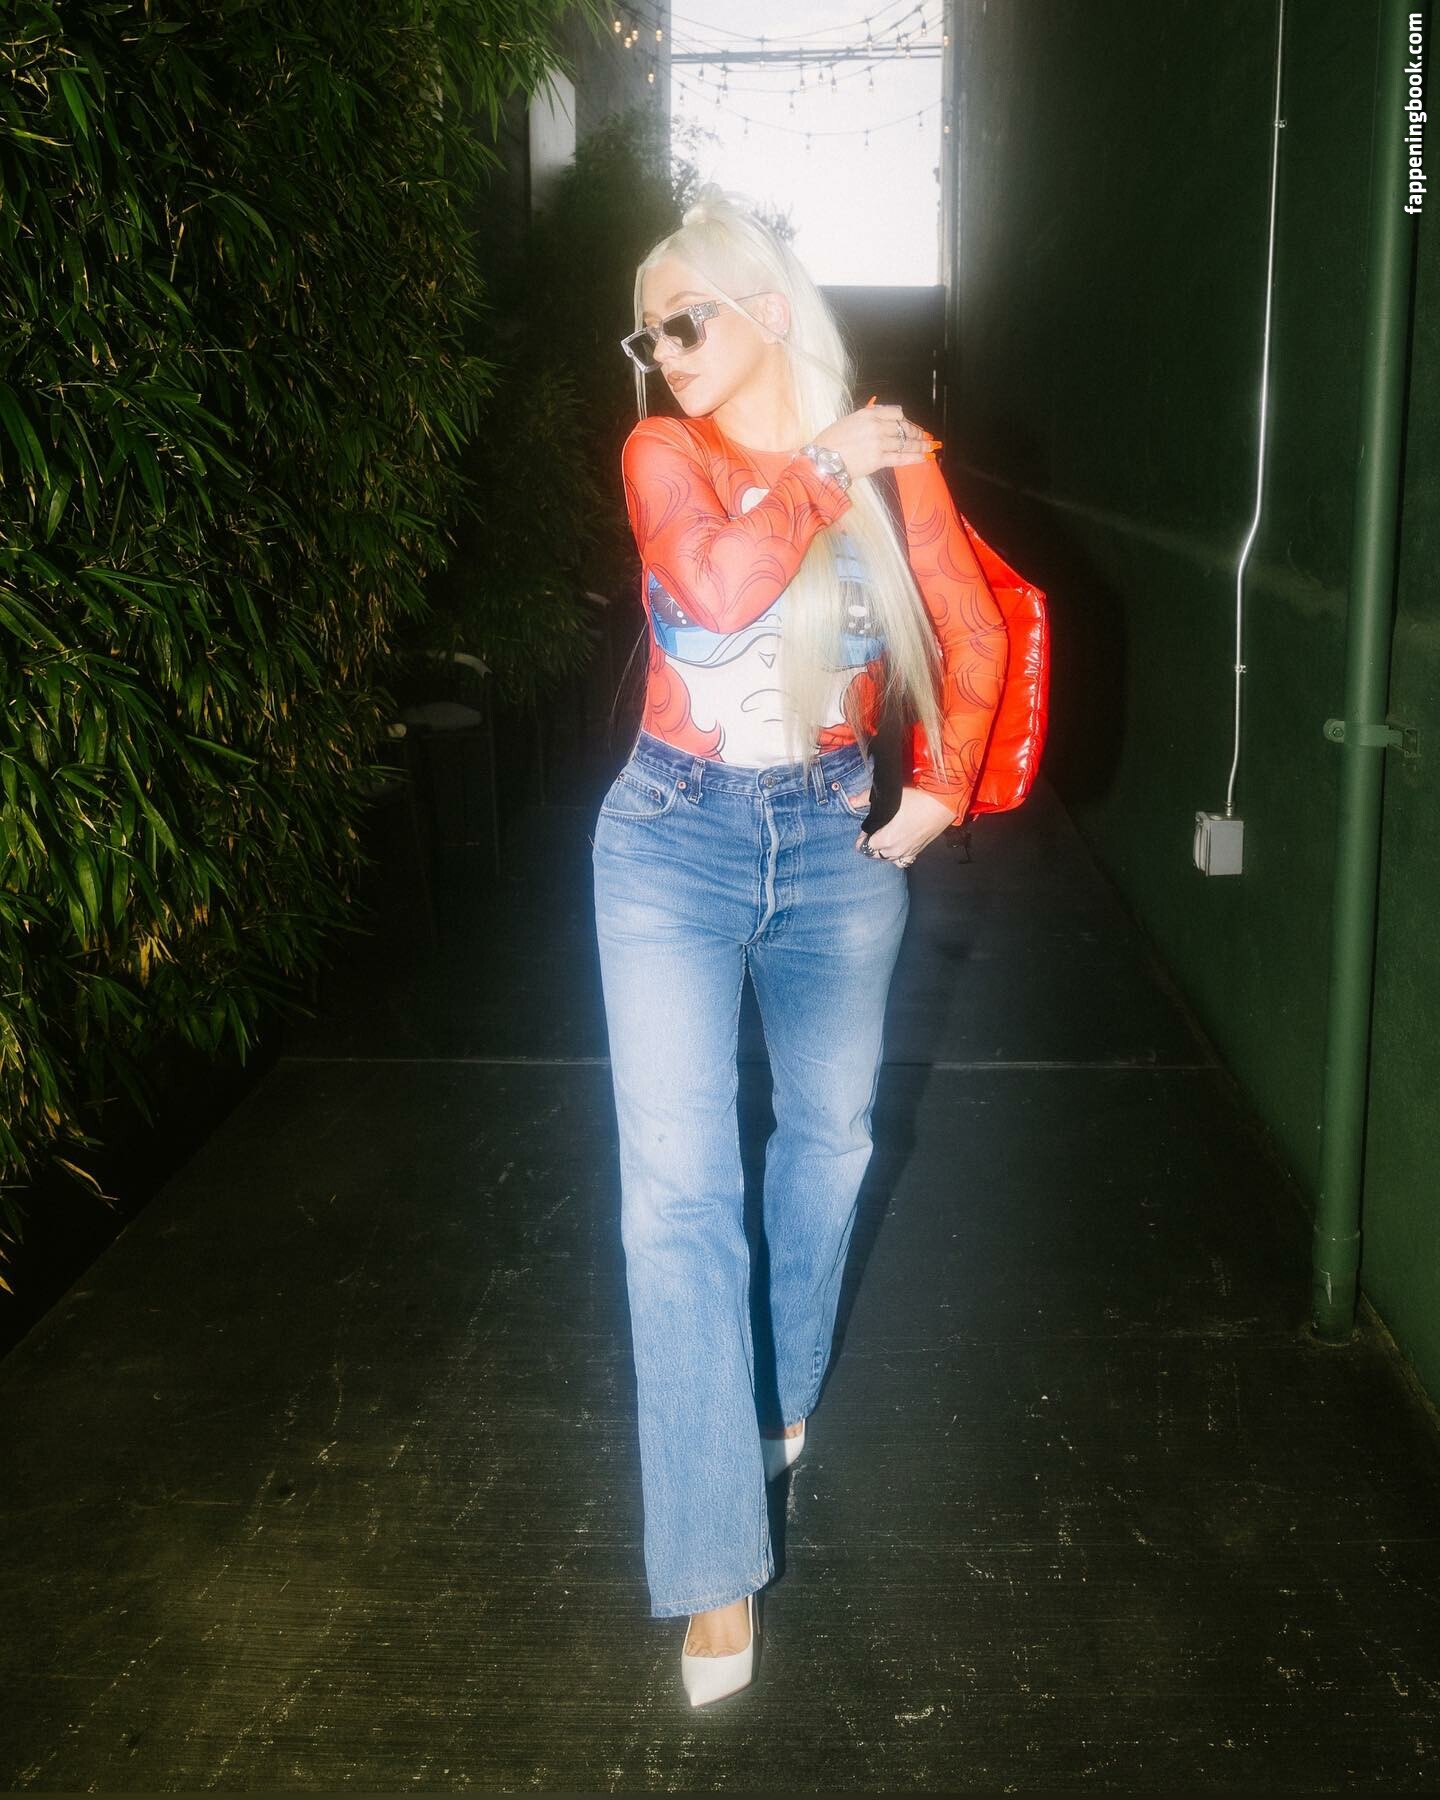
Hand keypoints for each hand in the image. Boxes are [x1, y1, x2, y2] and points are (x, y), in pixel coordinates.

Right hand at [812, 403, 938, 482]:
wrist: (822, 460)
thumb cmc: (829, 441)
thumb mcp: (848, 421)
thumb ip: (867, 419)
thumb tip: (881, 420)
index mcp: (868, 414)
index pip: (896, 412)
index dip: (905, 419)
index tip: (908, 424)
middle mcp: (876, 426)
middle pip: (903, 427)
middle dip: (916, 432)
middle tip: (924, 436)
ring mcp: (879, 443)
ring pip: (905, 442)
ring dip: (920, 445)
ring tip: (930, 447)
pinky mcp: (878, 460)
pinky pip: (901, 458)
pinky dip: (914, 458)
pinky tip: (924, 458)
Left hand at [856, 786, 956, 865]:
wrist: (942, 804)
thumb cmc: (915, 800)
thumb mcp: (888, 798)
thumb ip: (866, 799)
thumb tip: (851, 801)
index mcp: (884, 841)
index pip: (863, 846)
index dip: (862, 836)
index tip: (867, 827)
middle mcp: (894, 852)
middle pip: (874, 854)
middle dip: (871, 844)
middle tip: (876, 830)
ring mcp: (906, 854)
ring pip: (887, 858)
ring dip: (883, 850)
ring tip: (886, 837)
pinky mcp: (917, 852)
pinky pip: (901, 861)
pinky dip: (897, 855)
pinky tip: (898, 845)